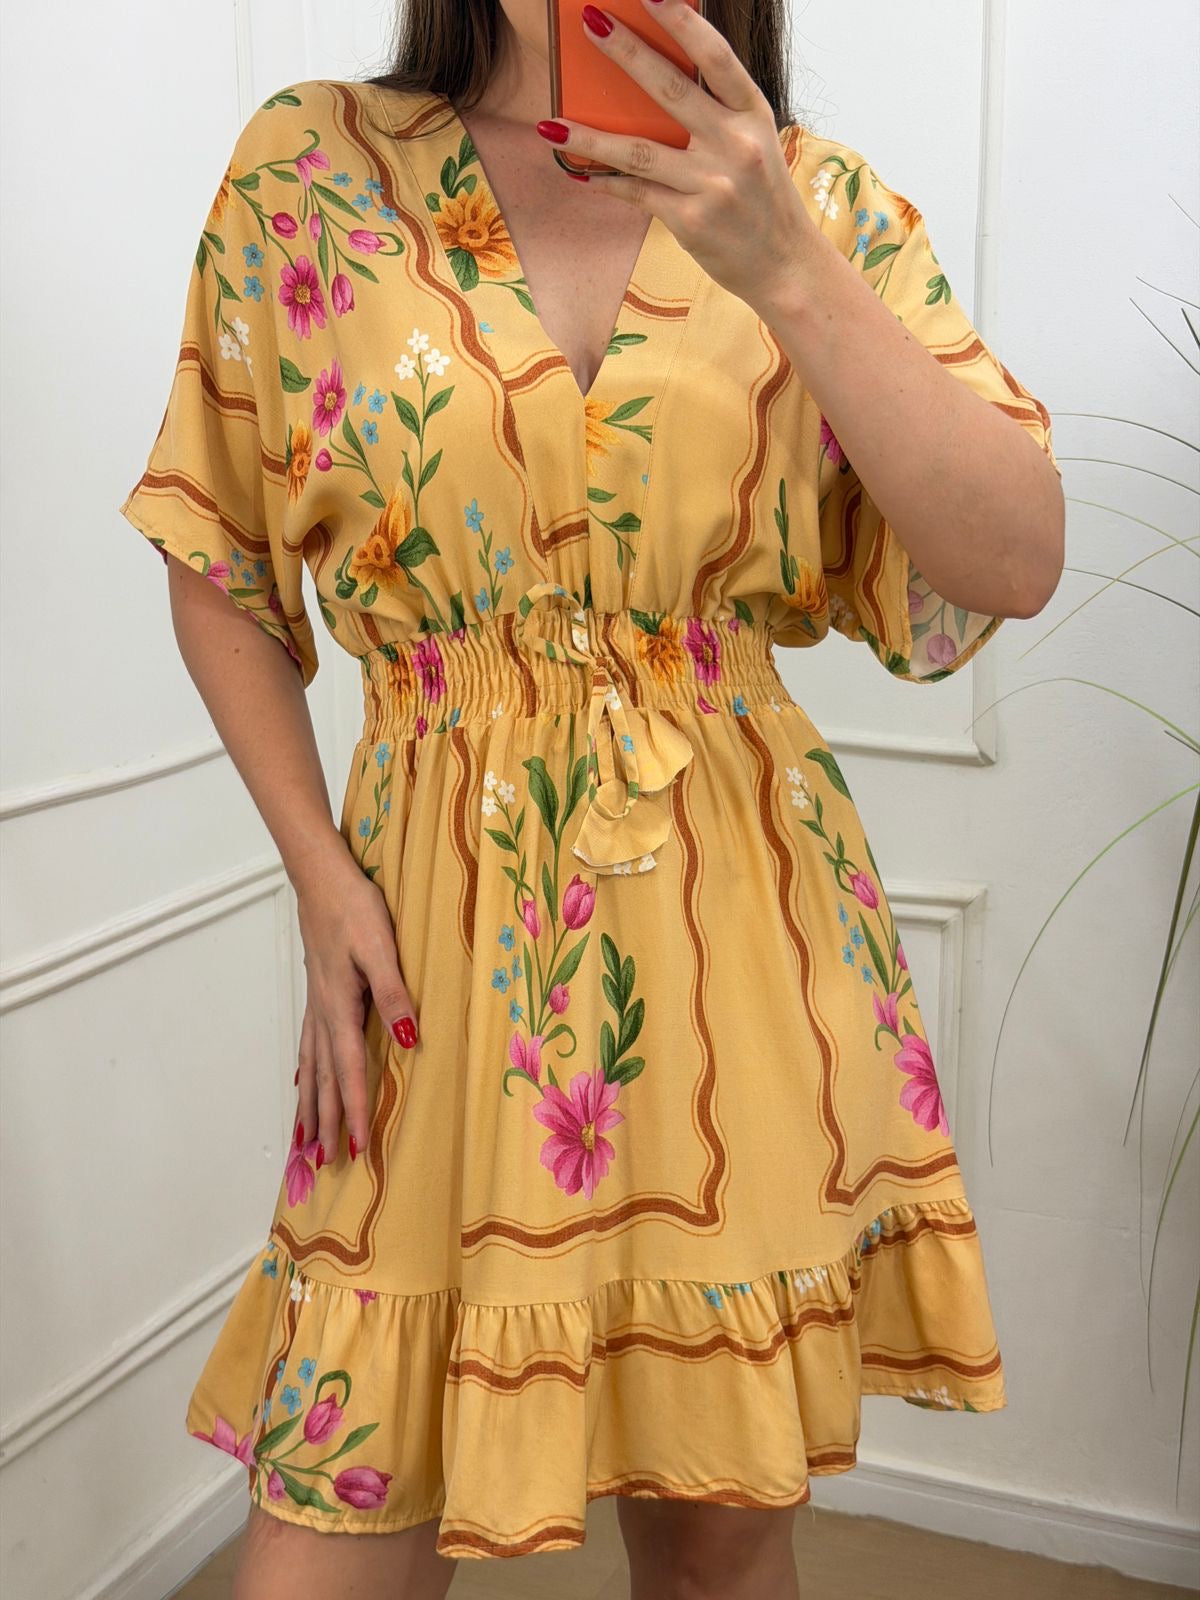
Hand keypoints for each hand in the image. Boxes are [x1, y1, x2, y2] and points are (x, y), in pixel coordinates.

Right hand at [291, 841, 418, 1168]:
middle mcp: (324, 1013)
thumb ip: (395, 995)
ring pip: (311, 1067)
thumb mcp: (382, 948)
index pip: (349, 1072)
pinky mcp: (317, 990)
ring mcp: (316, 1003)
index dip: (355, 1112)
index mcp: (341, 1008)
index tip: (358, 1150)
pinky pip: (307, 1045)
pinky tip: (300, 1082)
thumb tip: (408, 1041)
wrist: (322, 877)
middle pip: (324, 1079)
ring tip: (306, 1140)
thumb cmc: (355, 908)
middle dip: (327, 1122)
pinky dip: (304, 1072)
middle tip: (326, 1164)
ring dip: (311, 1105)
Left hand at [536, 0, 818, 310]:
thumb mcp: (755, 144)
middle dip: (626, 53)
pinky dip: (605, 183)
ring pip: (638, 151)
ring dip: (589, 138)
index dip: (681, 21)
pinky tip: (579, 174)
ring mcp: (712, 184)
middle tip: (591, 22)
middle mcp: (735, 144)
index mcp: (753, 114)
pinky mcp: (691, 221)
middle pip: (670, 90)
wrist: (786, 265)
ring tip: (550, 124)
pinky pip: (637, 193)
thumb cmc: (763, 201)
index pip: (716, 57)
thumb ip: (717, 115)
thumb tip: (656, 85)